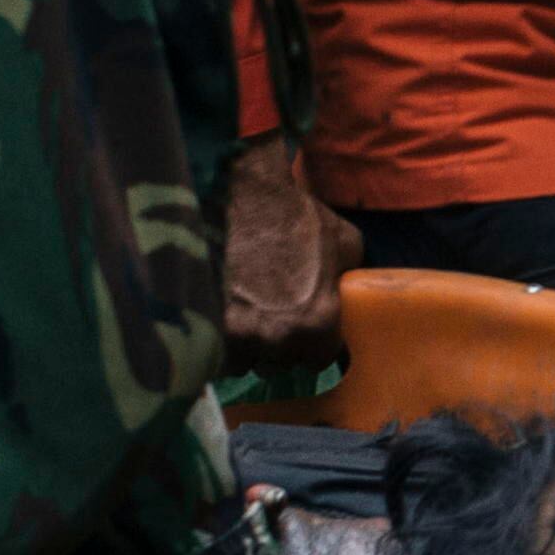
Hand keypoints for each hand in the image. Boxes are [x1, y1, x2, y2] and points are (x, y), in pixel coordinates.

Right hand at [218, 137, 361, 368]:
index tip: (298, 325)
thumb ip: (349, 281)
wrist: (245, 191)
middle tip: (267, 314)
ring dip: (242, 345)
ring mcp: (239, 334)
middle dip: (274, 345)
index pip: (317, 360)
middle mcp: (279, 338)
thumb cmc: (298, 214)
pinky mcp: (205, 321)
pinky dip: (215, 337)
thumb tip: (348, 296)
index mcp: (319, 324)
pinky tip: (220, 311)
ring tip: (241, 313)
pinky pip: (213, 349)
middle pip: (277, 363)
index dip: (309, 343)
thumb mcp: (346, 244)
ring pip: (242, 361)